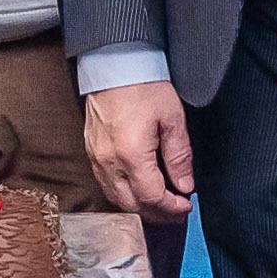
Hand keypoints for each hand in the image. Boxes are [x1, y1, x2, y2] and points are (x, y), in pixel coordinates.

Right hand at [85, 82, 196, 216]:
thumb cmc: (143, 85)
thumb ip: (179, 157)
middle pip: (132, 205)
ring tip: (159, 204)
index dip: (172, 208)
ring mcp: (96, 157)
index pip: (152, 198)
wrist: (114, 63)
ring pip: (116, 199)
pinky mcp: (91, 151)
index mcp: (131, 154)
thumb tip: (185, 185)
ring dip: (139, 207)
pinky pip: (104, 184)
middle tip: (176, 212)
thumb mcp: (173, 119)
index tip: (185, 206)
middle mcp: (109, 161)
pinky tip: (137, 190)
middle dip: (157, 214)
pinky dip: (123, 194)